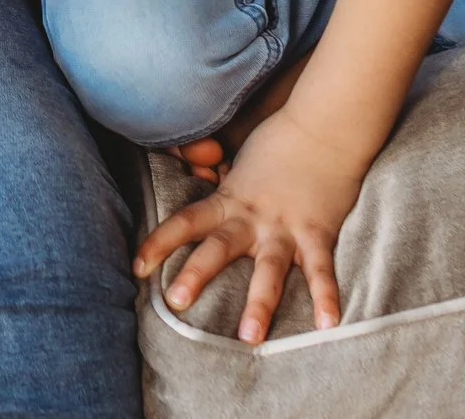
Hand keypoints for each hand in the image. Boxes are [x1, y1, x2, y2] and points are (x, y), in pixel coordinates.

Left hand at [135, 108, 364, 341]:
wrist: (320, 127)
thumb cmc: (277, 144)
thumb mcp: (239, 166)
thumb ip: (224, 192)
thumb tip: (200, 191)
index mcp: (228, 202)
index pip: (184, 223)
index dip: (158, 244)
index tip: (135, 268)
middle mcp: (251, 218)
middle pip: (217, 249)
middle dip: (195, 275)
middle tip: (174, 303)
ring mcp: (284, 227)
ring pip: (268, 270)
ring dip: (259, 304)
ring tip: (249, 337)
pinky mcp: (317, 233)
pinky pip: (321, 270)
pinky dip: (326, 298)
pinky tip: (329, 326)